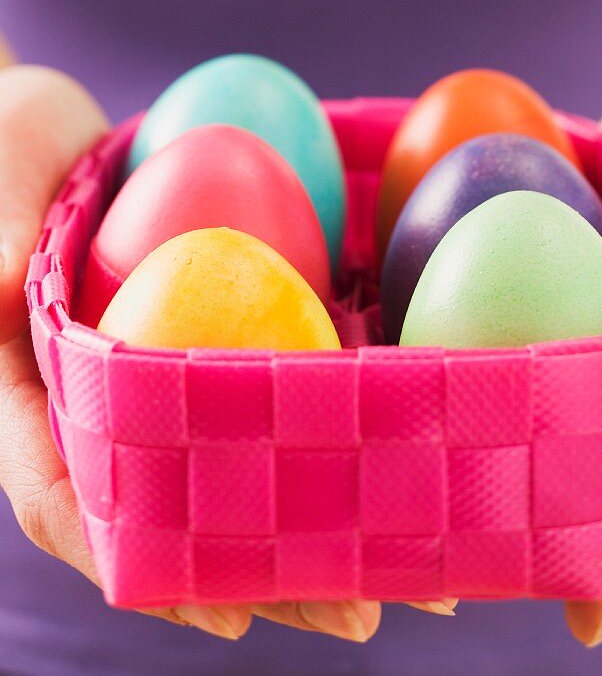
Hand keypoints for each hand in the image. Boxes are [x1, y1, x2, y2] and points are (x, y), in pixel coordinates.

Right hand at [0, 66, 455, 641]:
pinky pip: (265, 401)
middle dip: (264, 577)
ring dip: (312, 528)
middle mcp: (101, 406)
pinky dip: (323, 437)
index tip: (226, 619)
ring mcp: (160, 380)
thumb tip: (4, 288)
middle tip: (363, 615)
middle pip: (175, 516)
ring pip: (232, 475)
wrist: (55, 133)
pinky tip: (395, 456)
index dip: (141, 566)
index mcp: (31, 391)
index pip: (69, 499)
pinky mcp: (209, 341)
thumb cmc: (8, 148)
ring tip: (410, 571)